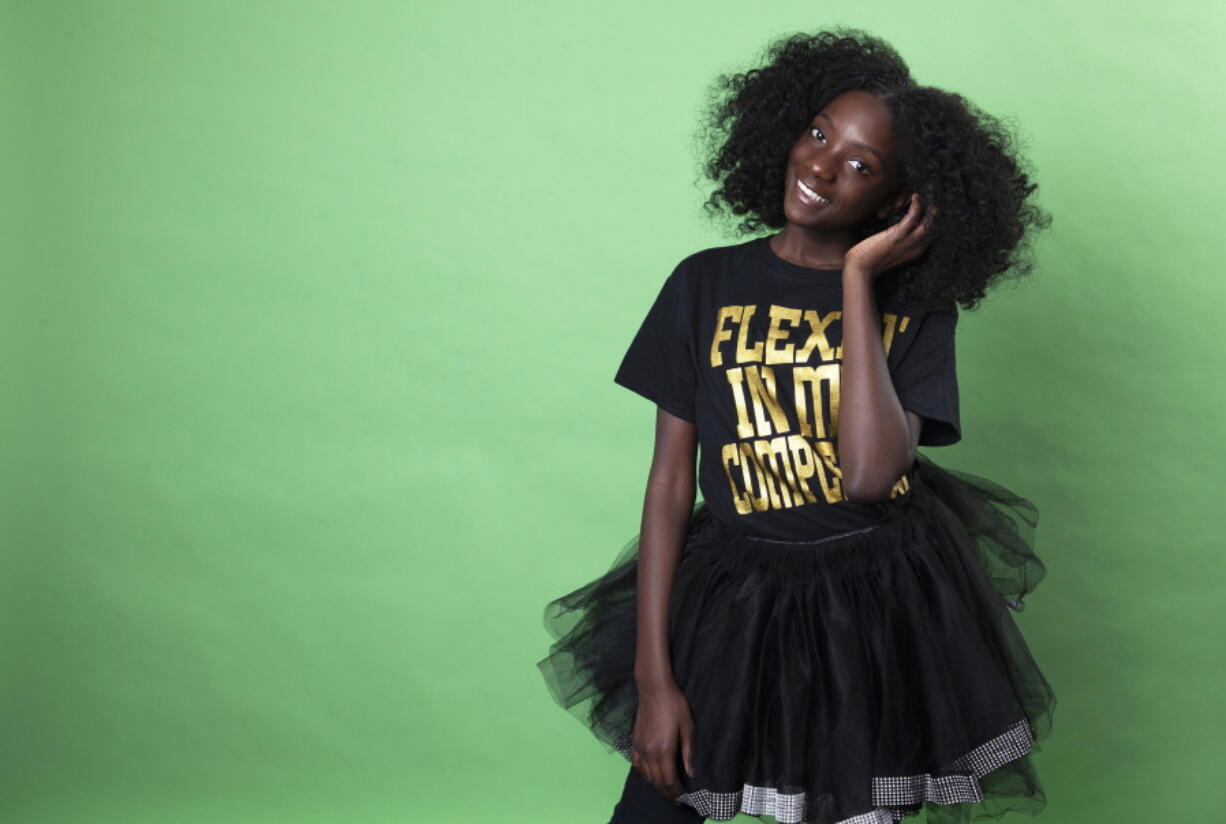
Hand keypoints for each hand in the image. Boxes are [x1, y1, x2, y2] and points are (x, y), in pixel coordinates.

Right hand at [629, 680, 695, 801]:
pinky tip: (650, 775)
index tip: (684, 797)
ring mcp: (640, 747)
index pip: (669, 780)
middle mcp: (650, 752)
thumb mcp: (687, 727)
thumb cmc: (674, 705)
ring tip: (666, 789)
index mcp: (664, 749)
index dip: (677, 791)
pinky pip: (637, 765)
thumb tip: (692, 773)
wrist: (654, 688)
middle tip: (677, 799)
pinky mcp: (634, 741)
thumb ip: (688, 752)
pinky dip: (644, 774)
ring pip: (647, 775)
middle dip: (668, 792)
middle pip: (657, 781)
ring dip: (656, 785)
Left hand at [844, 192, 937, 277]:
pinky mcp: (898, 235)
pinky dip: (917, 204)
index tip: (928, 212)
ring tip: (921, 197)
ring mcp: (909, 242)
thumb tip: (902, 231)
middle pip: (933, 229)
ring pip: (928, 222)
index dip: (932, 223)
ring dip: (928, 208)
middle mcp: (917, 248)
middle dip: (933, 215)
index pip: (931, 236)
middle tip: (931, 202)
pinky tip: (915, 197)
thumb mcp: (892, 253)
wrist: (861, 268)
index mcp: (916, 253)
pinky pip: (914, 216)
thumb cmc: (872, 260)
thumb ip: (901, 244)